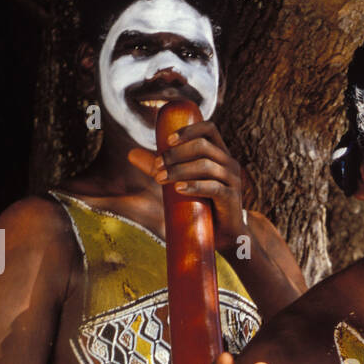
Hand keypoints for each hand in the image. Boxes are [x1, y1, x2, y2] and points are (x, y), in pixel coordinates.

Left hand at [128, 121, 246, 251]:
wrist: (224, 234)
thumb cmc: (203, 204)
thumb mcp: (181, 181)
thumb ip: (161, 167)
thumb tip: (131, 154)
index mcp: (219, 154)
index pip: (208, 129)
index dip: (188, 130)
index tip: (168, 140)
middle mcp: (229, 163)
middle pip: (203, 146)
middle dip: (176, 154)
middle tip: (156, 166)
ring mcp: (232, 180)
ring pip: (205, 165)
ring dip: (179, 170)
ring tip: (160, 179)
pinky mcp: (231, 198)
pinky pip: (213, 187)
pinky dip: (194, 186)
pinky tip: (178, 189)